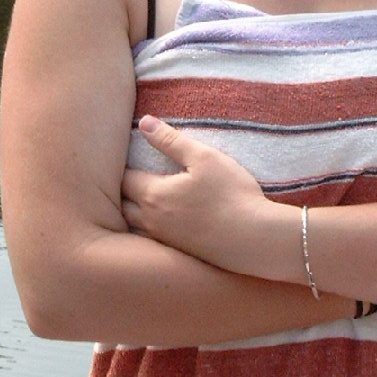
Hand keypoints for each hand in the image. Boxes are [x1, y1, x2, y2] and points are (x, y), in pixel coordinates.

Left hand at [121, 115, 272, 273]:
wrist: (254, 240)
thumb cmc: (231, 195)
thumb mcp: (204, 158)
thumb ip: (171, 140)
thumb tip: (144, 122)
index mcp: (153, 195)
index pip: (124, 178)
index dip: (124, 167)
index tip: (127, 158)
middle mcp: (151, 220)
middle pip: (122, 205)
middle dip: (123, 191)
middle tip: (130, 178)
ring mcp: (164, 240)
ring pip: (134, 227)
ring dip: (132, 213)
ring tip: (140, 200)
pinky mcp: (178, 253)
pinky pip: (151, 241)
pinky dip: (147, 230)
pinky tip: (163, 223)